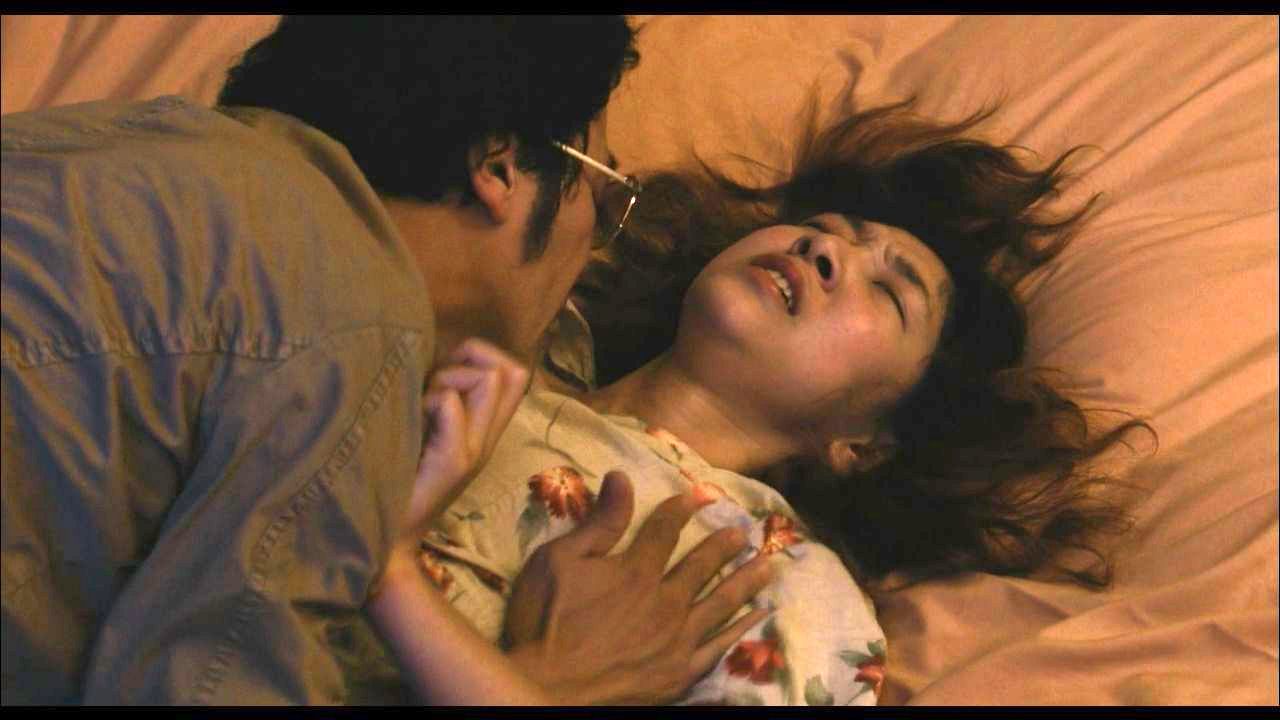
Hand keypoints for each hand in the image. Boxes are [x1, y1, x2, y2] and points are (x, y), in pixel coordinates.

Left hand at [392, 338, 528, 563]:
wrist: (385, 536)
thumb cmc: (394, 477)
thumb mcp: (423, 427)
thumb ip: (439, 392)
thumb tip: (445, 353)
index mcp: (484, 432)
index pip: (514, 373)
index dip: (481, 354)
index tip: (442, 374)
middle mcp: (487, 439)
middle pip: (509, 371)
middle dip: (465, 360)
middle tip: (429, 390)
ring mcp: (475, 451)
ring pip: (486, 379)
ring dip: (444, 378)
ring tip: (417, 406)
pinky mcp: (454, 462)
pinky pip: (450, 404)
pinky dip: (426, 401)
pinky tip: (407, 424)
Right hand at [503, 471, 773, 704]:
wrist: (545, 690)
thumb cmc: (544, 622)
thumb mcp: (559, 561)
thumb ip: (599, 523)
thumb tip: (622, 475)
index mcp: (636, 571)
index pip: (666, 530)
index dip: (682, 508)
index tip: (699, 494)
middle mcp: (666, 602)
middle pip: (702, 565)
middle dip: (724, 544)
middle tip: (744, 531)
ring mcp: (677, 640)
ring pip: (721, 603)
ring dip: (745, 581)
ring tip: (767, 565)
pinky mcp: (679, 673)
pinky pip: (720, 646)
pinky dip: (742, 629)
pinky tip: (759, 617)